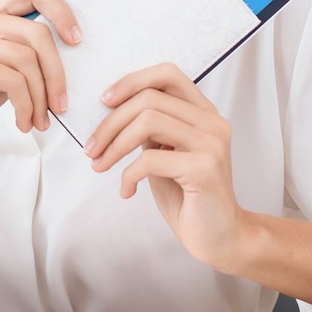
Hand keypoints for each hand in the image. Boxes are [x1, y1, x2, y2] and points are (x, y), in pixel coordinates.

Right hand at [0, 0, 79, 147]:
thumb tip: (72, 49)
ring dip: (40, 96)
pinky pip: (12, 80)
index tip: (78, 40)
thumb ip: (27, 51)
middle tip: (61, 104)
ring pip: (27, 59)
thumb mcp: (3, 66)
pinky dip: (25, 105)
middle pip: (37, 32)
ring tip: (39, 120)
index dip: (61, 10)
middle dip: (57, 73)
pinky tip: (22, 122)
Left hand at [83, 64, 247, 269]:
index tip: (104, 102)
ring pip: (148, 121)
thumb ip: (150, 127)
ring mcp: (212, 144)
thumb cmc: (188, 195)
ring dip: (114, 145)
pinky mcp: (205, 169)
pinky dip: (128, 174)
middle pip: (149, 99)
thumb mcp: (164, 152)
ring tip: (100, 165)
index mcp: (204, 112)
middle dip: (111, 123)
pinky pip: (151, 159)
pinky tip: (126, 190)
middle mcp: (213, 122)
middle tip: (92, 148)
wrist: (219, 236)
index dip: (131, 82)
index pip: (167, 74)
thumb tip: (109, 108)